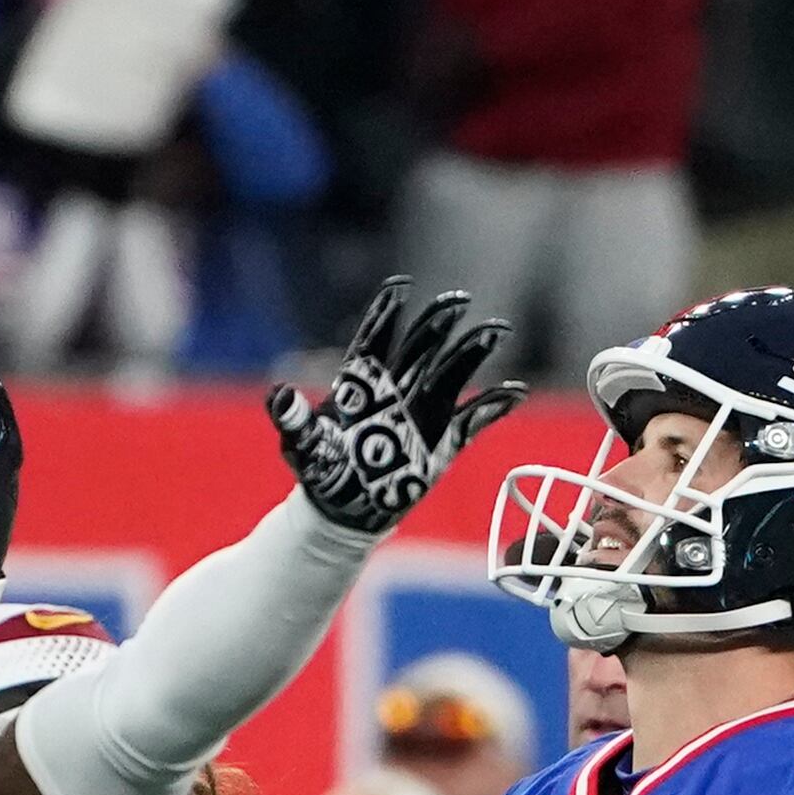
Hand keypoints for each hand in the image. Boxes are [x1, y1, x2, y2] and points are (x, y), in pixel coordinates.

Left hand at [270, 278, 524, 532]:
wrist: (345, 509)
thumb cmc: (320, 472)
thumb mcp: (303, 445)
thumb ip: (294, 419)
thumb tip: (278, 396)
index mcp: (362, 384)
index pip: (375, 340)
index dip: (386, 313)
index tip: (399, 285)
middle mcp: (395, 391)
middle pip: (420, 348)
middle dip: (438, 323)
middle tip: (458, 300)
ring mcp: (421, 414)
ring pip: (450, 374)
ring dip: (472, 352)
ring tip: (495, 328)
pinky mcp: (441, 443)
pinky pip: (472, 420)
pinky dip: (493, 407)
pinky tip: (515, 393)